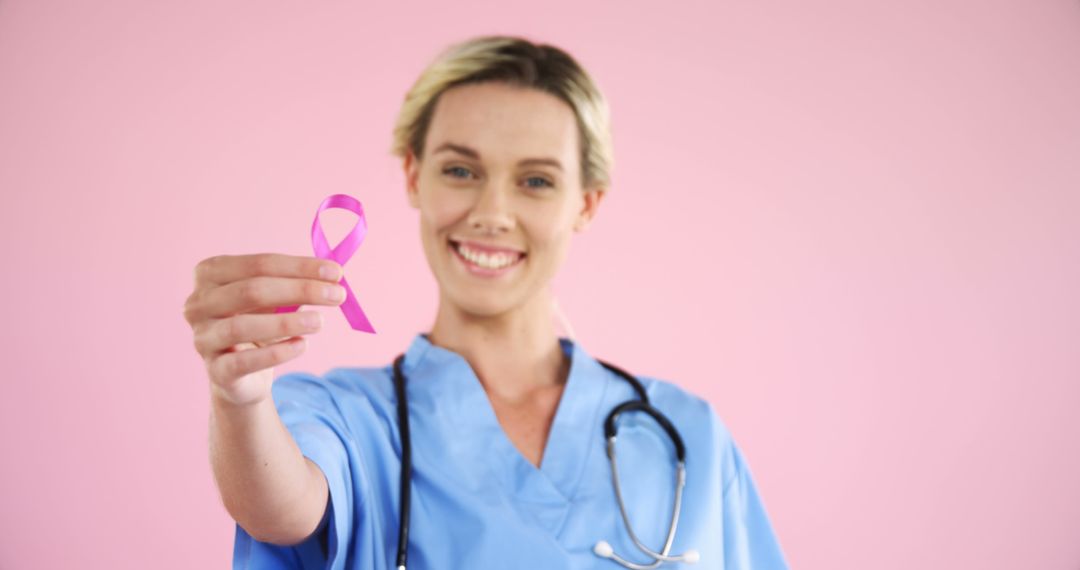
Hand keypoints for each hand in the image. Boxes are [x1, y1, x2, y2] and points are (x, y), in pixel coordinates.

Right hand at [183, 253, 345, 406]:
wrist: (241, 374)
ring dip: (286, 322)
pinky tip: (302, 345)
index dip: (299, 266)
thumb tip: (334, 273)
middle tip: (338, 295)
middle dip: (300, 290)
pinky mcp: (215, 371)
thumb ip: (299, 282)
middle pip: (251, 290)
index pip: (258, 263)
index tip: (336, 272)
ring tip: (320, 322)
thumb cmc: (259, 322)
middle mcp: (198, 303)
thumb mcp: (276, 297)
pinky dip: (275, 353)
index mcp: (211, 274)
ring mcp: (202, 338)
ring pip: (241, 326)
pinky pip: (242, 362)